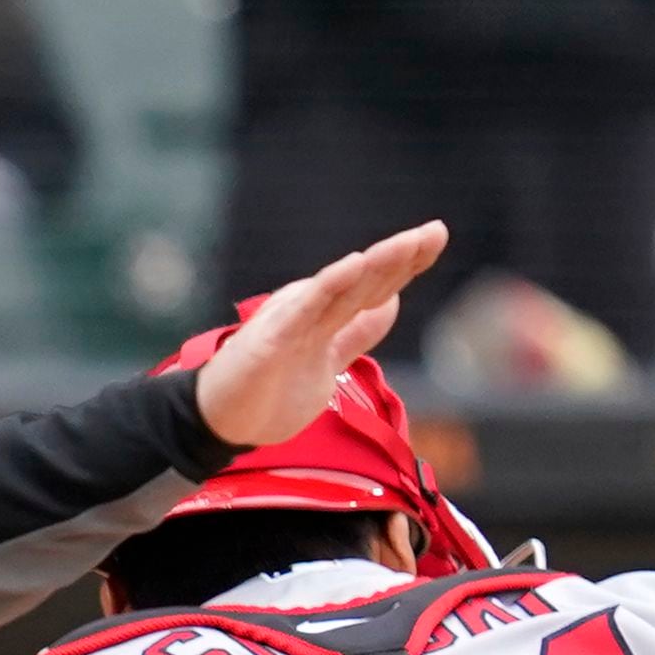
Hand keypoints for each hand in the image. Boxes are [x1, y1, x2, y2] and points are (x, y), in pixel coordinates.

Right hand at [192, 221, 446, 448]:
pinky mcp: (271, 339)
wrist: (219, 423)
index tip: (435, 238)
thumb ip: (357, 332)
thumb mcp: (327, 361)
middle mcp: (311, 308)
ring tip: (408, 242)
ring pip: (341, 287)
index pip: (374, 287)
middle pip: (364, 281)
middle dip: (400, 256)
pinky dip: (329, 285)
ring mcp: (291, 321)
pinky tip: (354, 263)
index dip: (406, 264)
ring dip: (376, 263)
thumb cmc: (267, 394)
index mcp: (326, 314)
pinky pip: (305, 309)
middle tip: (435, 231)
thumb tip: (393, 302)